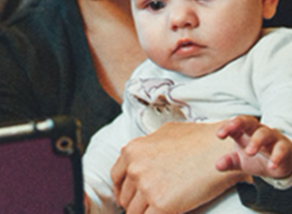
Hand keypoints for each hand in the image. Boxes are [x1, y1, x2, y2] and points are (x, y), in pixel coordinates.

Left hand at [111, 121, 247, 213]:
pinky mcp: (162, 204)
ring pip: (134, 211)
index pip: (116, 177)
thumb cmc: (200, 140)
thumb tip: (142, 156)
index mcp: (132, 151)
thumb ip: (148, 145)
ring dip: (143, 213)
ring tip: (154, 211)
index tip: (127, 197)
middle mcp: (135, 168)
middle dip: (134, 203)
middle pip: (125, 196)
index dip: (122, 189)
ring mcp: (147, 186)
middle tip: (145, 208)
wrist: (224, 151)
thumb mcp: (165, 133)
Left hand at [216, 115, 291, 178]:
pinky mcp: (285, 147)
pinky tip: (271, 165)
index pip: (234, 125)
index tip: (219, 135)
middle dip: (239, 123)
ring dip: (256, 141)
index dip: (227, 127)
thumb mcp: (241, 161)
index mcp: (244, 132)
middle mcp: (258, 131)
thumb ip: (230, 161)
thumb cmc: (257, 158)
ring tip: (249, 152)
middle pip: (249, 121)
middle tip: (231, 130)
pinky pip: (281, 148)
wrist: (280, 166)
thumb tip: (218, 165)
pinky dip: (276, 156)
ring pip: (265, 133)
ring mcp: (273, 137)